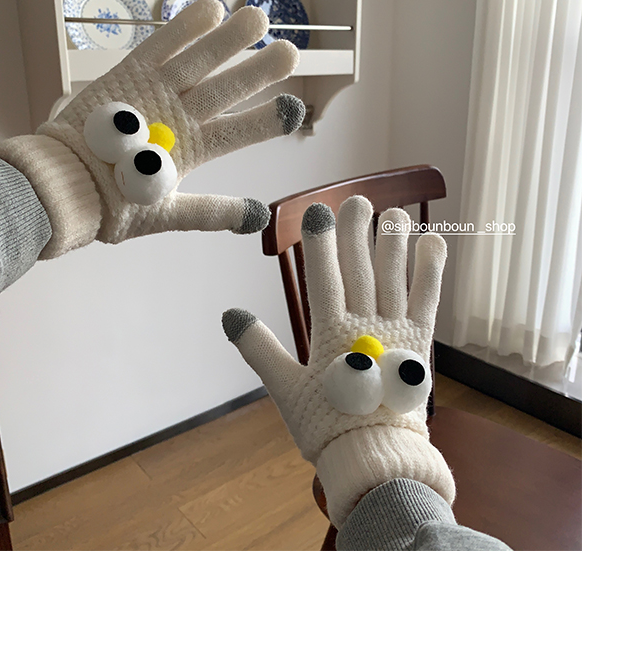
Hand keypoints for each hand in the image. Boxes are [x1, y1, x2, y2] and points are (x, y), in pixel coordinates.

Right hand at [0, 0, 303, 257]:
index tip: (296, 108)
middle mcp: (177, 118)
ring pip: (198, 63)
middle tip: (289, 51)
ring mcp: (155, 94)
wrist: (65, 189)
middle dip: (256, 71)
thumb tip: (259, 218)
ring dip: (228, 41)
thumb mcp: (168, 213)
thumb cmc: (111, 207)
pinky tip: (212, 8)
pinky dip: (183, 28)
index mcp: (190, 151)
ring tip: (258, 18)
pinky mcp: (128, 76)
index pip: (236, 131)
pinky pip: (159, 46)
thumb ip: (212, 212)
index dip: (264, 120)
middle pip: (224, 90)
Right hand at [222, 197, 455, 527]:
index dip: (320, 243)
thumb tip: (230, 314)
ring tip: (392, 214)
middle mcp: (364, 326)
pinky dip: (430, 270)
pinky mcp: (420, 344)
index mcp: (329, 334)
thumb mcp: (285, 389)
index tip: (318, 211)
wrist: (374, 456)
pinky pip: (427, 299)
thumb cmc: (326, 426)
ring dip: (393, 243)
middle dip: (357, 233)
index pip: (323, 278)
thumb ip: (260, 350)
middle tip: (358, 201)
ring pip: (395, 277)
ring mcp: (395, 332)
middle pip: (360, 269)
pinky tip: (431, 241)